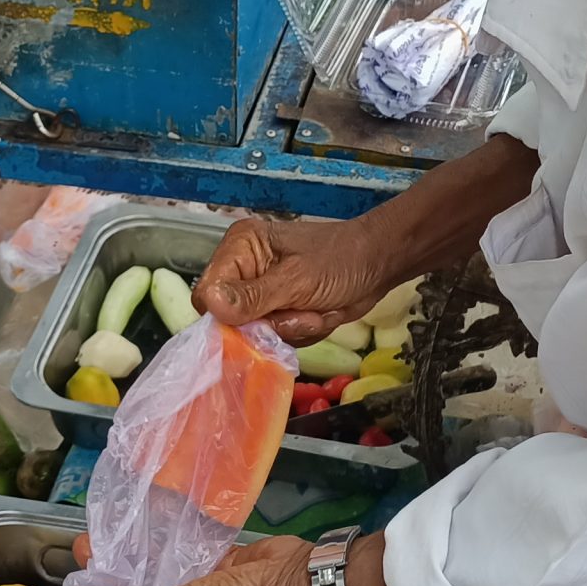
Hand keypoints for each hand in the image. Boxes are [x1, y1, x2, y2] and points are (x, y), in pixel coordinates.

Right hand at [194, 215, 394, 344]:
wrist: (379, 265)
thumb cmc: (341, 260)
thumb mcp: (297, 280)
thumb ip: (254, 296)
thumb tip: (211, 304)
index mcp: (240, 247)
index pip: (207, 292)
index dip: (228, 315)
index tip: (260, 322)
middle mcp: (244, 268)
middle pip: (229, 319)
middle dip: (270, 325)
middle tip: (302, 314)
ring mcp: (260, 292)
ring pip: (254, 333)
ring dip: (289, 330)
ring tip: (316, 312)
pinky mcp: (277, 310)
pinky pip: (274, 338)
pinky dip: (299, 334)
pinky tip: (318, 316)